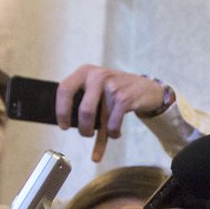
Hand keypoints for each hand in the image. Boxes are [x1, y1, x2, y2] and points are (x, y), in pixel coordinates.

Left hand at [56, 64, 172, 161]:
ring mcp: (112, 86)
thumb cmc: (116, 91)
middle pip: (84, 110)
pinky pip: (113, 124)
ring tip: (103, 136)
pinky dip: (114, 134)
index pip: (64, 90)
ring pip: (99, 120)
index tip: (64, 126)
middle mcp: (98, 76)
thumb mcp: (97, 86)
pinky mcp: (125, 98)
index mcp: (85, 72)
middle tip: (85, 134)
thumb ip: (82, 97)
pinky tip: (116, 134)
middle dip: (84, 128)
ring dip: (100, 135)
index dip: (61, 110)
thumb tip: (65, 122)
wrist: (148, 88)